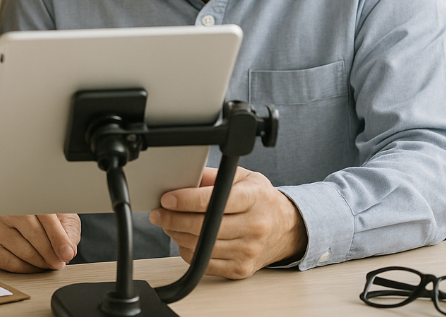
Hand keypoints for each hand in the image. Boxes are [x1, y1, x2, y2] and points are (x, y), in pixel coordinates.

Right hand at [0, 214, 80, 271]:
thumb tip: (67, 252)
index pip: (45, 218)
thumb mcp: (63, 219)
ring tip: (49, 261)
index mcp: (29, 198)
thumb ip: (68, 233)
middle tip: (60, 262)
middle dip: (51, 254)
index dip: (58, 238)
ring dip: (41, 263)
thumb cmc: (47, 219)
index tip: (67, 253)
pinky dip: (27, 269)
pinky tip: (34, 264)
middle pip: (34, 236)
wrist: (26, 221)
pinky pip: (11, 264)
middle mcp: (9, 210)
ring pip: (24, 252)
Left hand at [149, 166, 306, 279]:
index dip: (186, 200)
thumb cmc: (261, 200)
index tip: (167, 198)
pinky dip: (189, 251)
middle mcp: (254, 226)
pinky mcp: (241, 269)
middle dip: (174, 219)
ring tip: (169, 224)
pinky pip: (204, 264)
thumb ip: (213, 176)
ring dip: (177, 235)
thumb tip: (183, 178)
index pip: (214, 201)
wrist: (286, 228)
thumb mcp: (243, 177)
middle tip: (160, 213)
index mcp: (254, 199)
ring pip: (201, 246)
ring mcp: (248, 250)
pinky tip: (185, 239)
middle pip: (204, 226)